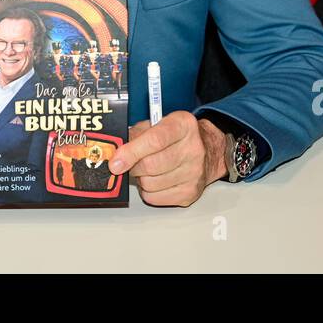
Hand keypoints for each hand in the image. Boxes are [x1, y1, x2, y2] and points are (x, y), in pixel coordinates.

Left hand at [108, 111, 226, 205]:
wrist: (207, 151)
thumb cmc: (176, 137)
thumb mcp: (157, 124)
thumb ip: (136, 134)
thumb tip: (115, 153)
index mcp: (183, 125)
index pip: (155, 140)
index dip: (131, 152)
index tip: (115, 162)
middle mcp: (193, 149)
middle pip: (151, 165)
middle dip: (133, 166)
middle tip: (131, 163)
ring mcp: (194, 173)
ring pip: (150, 184)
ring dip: (141, 179)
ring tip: (147, 169)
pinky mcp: (190, 193)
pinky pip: (154, 198)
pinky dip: (148, 191)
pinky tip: (155, 180)